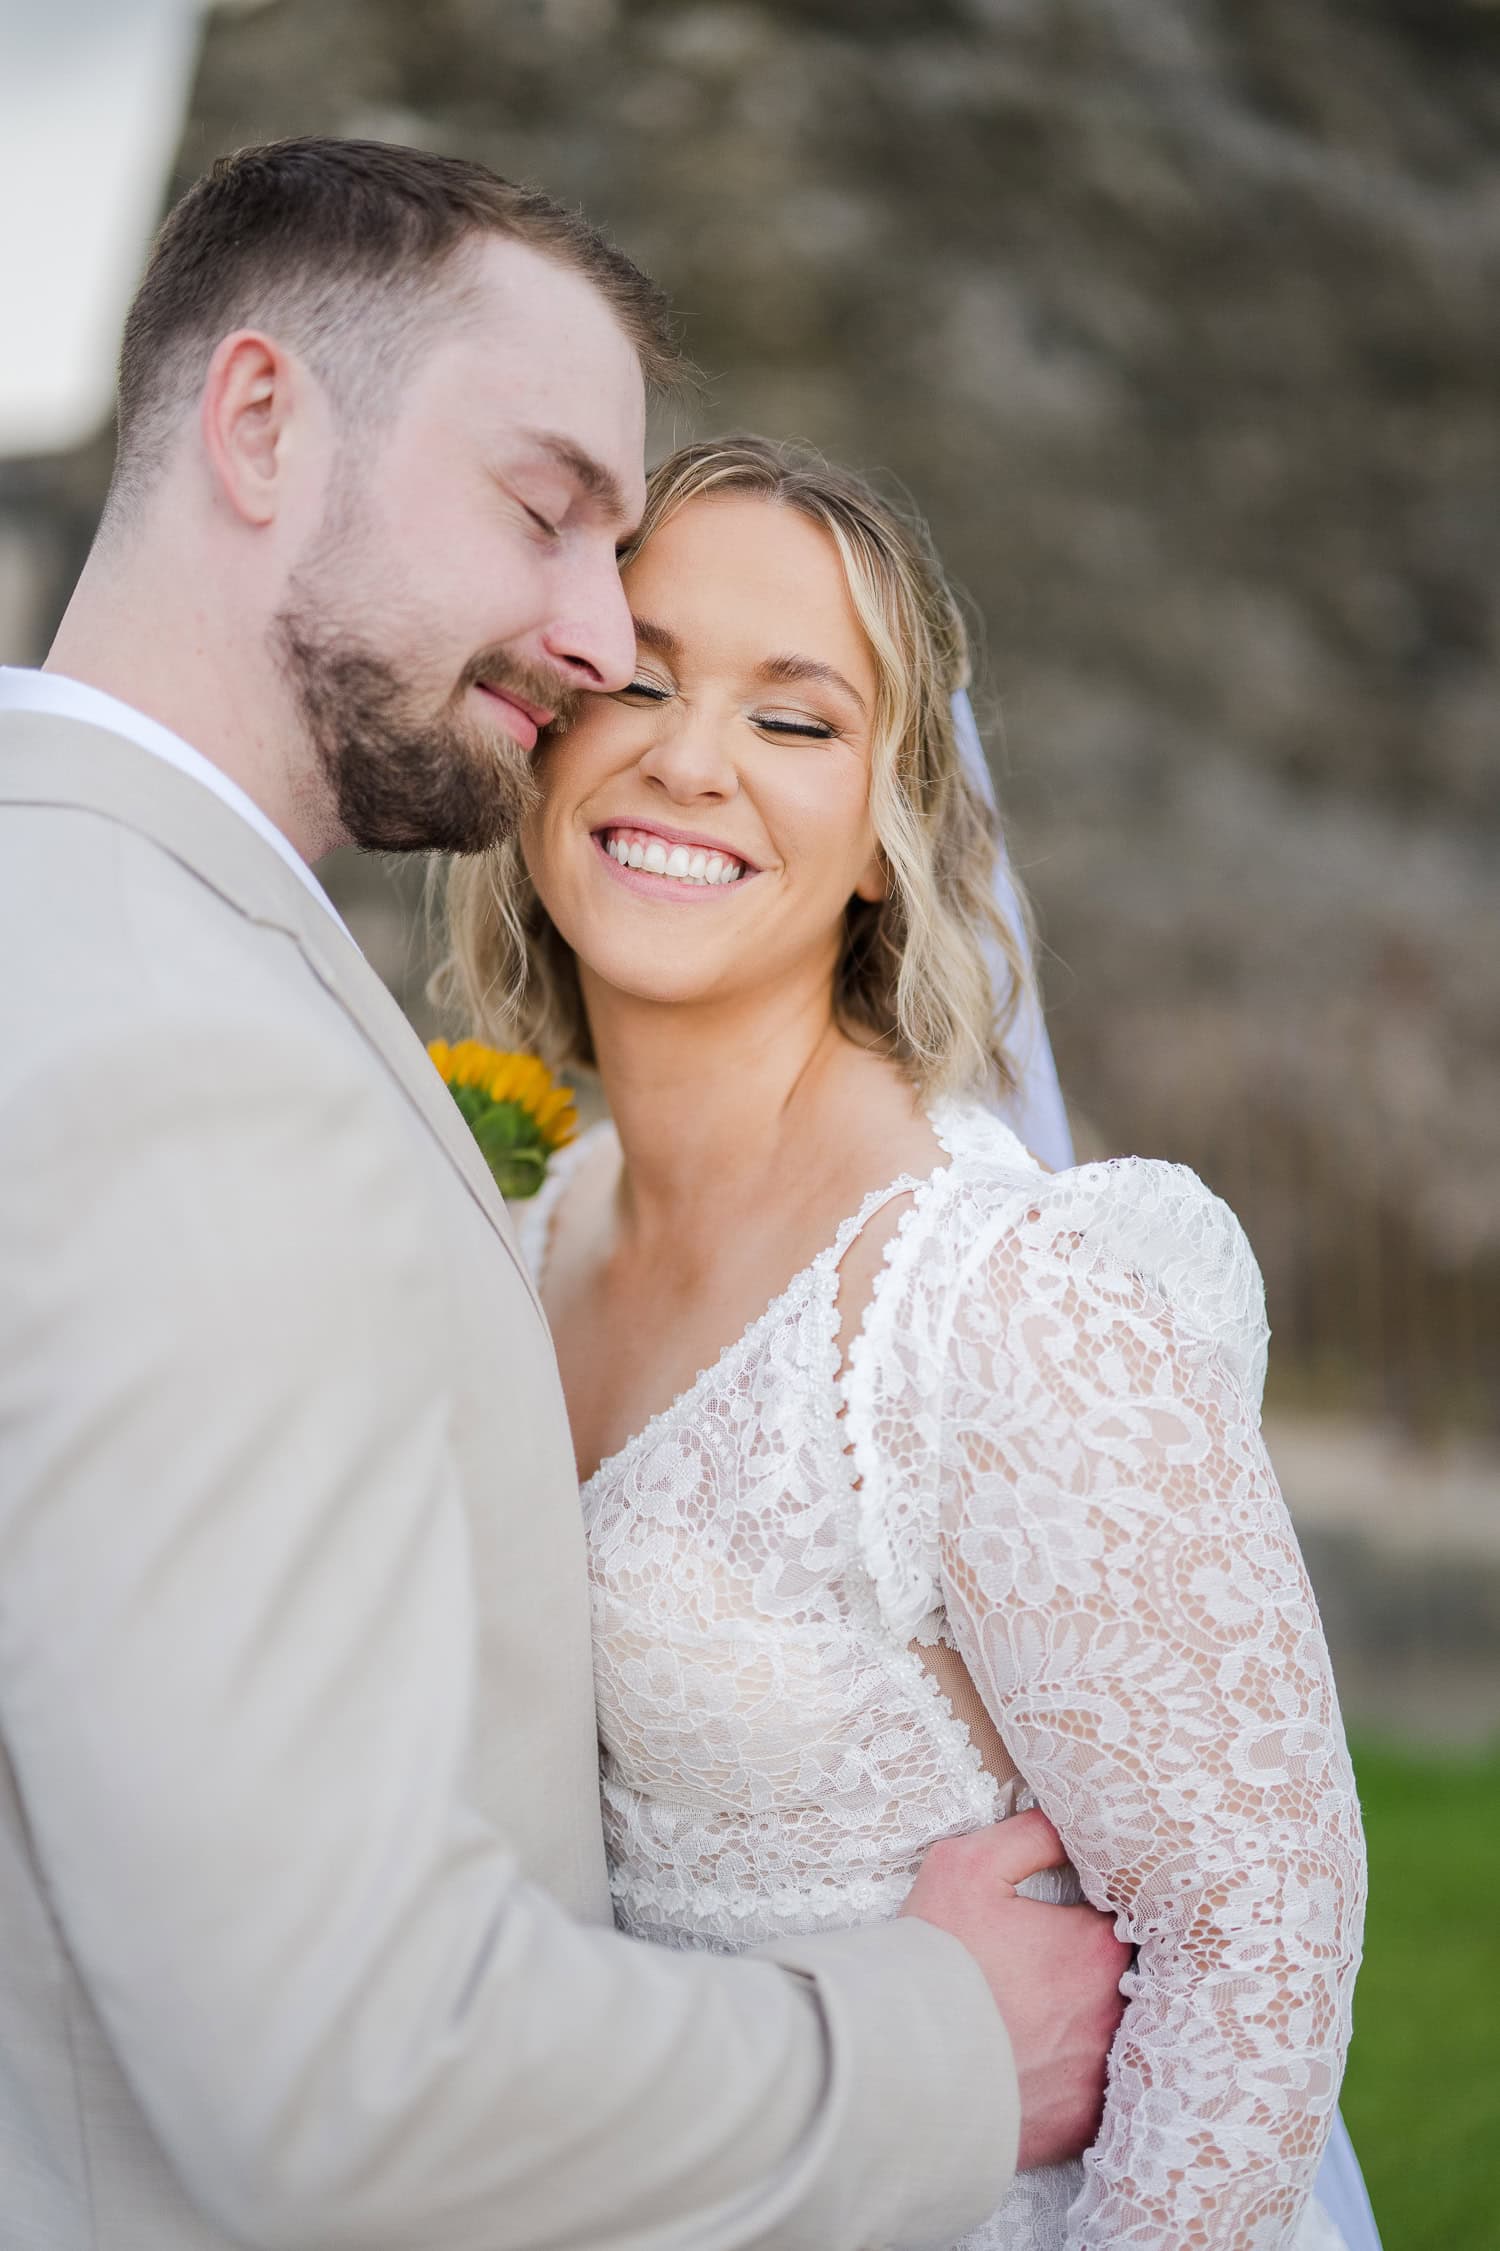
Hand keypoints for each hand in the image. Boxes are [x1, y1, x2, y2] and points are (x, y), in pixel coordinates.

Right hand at [900, 1810, 1129, 2169]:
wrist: (902, 2061)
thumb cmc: (938, 1959)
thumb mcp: (968, 1866)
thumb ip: (1031, 1835)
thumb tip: (1067, 1820)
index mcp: (1096, 1946)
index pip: (1119, 1920)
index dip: (1091, 1917)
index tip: (1062, 1923)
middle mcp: (1115, 2010)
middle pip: (1123, 1980)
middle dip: (1093, 1974)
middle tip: (1048, 1971)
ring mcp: (1101, 2072)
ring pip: (1114, 2038)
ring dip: (1088, 2027)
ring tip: (1044, 2020)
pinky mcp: (1083, 2122)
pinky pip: (1096, 2094)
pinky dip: (1073, 2080)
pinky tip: (1040, 2067)